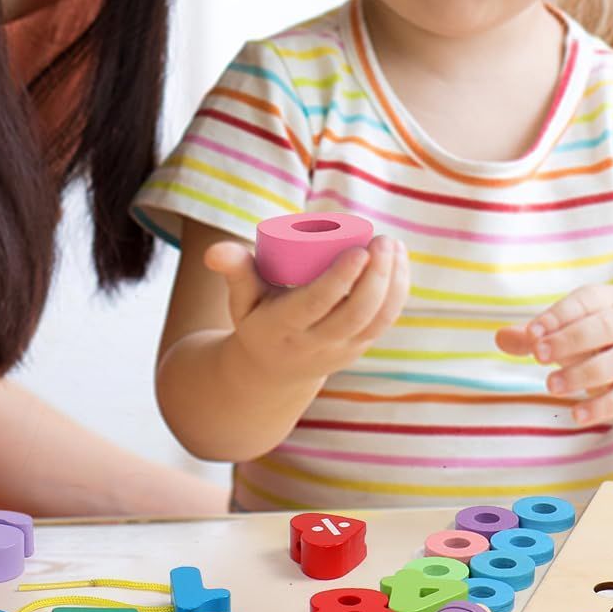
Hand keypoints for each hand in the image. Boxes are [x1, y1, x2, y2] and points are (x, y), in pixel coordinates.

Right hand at [204, 236, 409, 386]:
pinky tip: (398, 262)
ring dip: (392, 284)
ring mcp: (341, 350)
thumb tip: (213, 250)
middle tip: (383, 241)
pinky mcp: (358, 348)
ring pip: (375, 321)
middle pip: (354, 315)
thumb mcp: (240, 297)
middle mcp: (315, 343)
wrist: (271, 370)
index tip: (359, 250)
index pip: (316, 305)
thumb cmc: (256, 318)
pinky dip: (396, 292)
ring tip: (394, 245)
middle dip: (375, 278)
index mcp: (283, 328)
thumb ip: (233, 269)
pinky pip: (384, 322)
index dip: (340, 280)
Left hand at [496, 284, 612, 425]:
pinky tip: (576, 415)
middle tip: (538, 356)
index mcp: (608, 300)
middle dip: (570, 340)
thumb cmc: (591, 341)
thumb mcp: (564, 333)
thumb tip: (499, 338)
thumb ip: (532, 336)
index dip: (559, 316)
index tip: (532, 333)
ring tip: (550, 386)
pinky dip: (602, 407)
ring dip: (583, 374)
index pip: (585, 301)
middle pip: (605, 327)